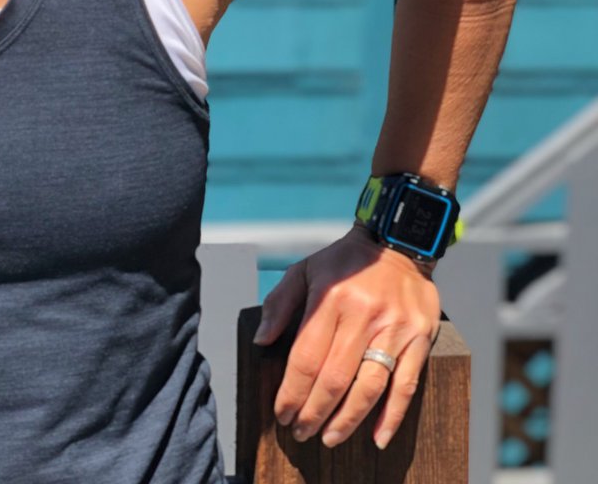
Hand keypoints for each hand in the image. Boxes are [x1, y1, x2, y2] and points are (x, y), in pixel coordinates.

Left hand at [253, 224, 439, 450]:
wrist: (397, 243)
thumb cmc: (343, 262)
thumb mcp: (304, 270)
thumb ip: (279, 304)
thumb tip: (261, 342)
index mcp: (331, 299)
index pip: (307, 357)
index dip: (292, 391)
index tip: (281, 413)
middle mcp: (363, 316)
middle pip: (335, 378)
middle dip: (314, 412)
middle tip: (300, 432)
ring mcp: (395, 330)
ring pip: (369, 387)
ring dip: (348, 420)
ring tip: (330, 438)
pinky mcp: (420, 339)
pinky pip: (406, 385)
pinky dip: (392, 416)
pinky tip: (377, 438)